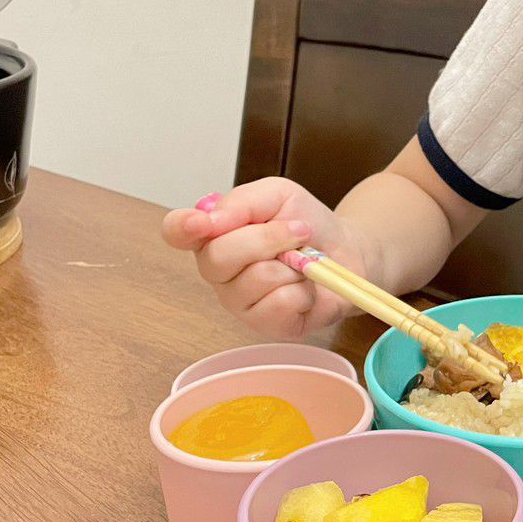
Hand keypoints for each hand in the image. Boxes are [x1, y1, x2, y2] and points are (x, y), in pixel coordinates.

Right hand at [161, 177, 375, 339]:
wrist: (347, 251)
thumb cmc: (306, 223)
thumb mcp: (278, 195)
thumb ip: (243, 202)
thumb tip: (212, 220)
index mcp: (212, 235)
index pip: (176, 232)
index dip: (181, 227)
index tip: (201, 223)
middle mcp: (218, 271)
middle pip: (218, 258)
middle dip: (266, 239)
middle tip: (299, 231)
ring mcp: (239, 302)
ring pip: (253, 281)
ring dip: (291, 264)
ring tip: (301, 262)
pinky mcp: (266, 326)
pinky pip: (278, 305)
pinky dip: (302, 290)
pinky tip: (305, 287)